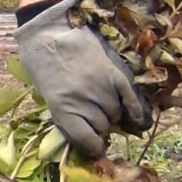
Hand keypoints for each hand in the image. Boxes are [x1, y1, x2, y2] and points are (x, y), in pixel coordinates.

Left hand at [13, 0, 151, 158]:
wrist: (51, 33)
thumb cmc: (44, 66)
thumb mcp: (48, 95)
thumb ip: (68, 116)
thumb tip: (89, 135)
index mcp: (62, 110)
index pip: (86, 140)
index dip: (93, 147)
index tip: (96, 148)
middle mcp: (84, 102)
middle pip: (103, 126)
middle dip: (100, 127)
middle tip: (97, 122)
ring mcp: (101, 88)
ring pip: (116, 113)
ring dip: (113, 115)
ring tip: (105, 108)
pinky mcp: (113, 74)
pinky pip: (130, 98)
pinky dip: (135, 110)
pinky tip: (137, 118)